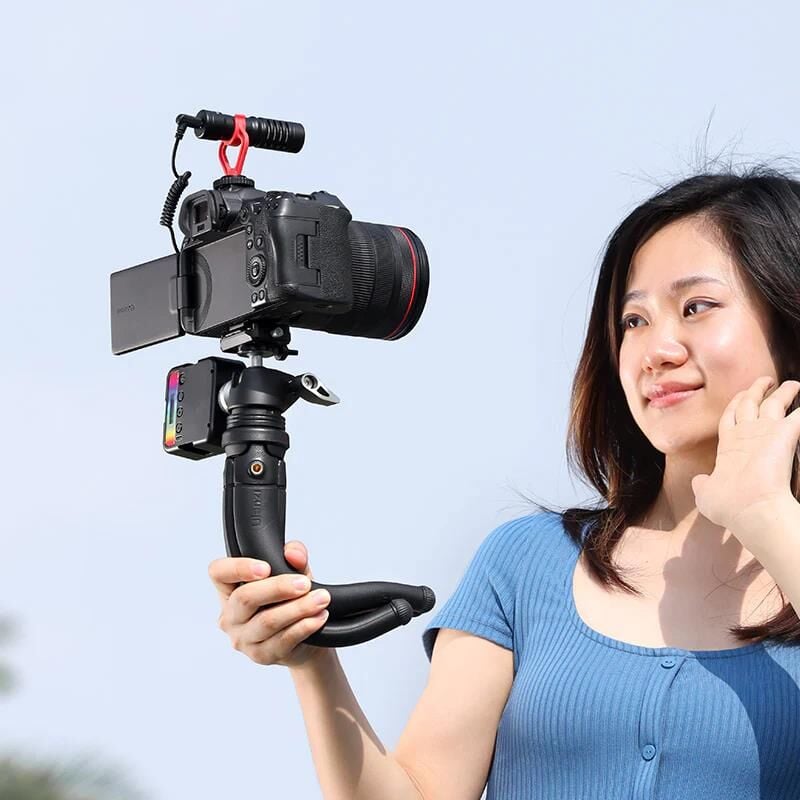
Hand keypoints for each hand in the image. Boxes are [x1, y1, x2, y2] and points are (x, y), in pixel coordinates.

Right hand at [208, 541, 330, 669]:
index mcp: (229, 590)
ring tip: (321, 599)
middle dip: (278, 588)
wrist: (304, 636)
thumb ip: (294, 556)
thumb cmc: (291, 598)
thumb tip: (293, 554)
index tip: (265, 567)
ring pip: (267, 621)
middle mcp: (230, 616)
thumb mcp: (295, 571)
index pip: (218, 573)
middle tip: (305, 583)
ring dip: (298, 609)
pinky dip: (304, 626)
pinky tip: (319, 617)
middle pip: (245, 598)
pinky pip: (283, 640)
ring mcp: (243, 639)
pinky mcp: (261, 656)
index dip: (238, 568)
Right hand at [691, 376, 799, 532]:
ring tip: (792, 384)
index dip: (734, 404)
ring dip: (783, 392)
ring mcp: (765, 432)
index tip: (740, 395)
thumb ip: (703, 483)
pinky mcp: (785, 435)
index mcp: (727, 446)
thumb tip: (700, 481)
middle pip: (750, 403)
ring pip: (775, 403)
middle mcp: (745, 434)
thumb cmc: (729, 504)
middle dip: (756, 390)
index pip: (729, 417)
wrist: (753, 508)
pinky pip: (799, 417)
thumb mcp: (705, 493)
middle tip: (765, 381)